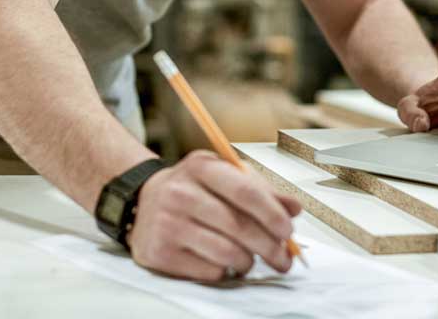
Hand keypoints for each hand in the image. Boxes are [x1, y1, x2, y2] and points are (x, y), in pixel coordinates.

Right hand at [126, 150, 301, 280]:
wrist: (142, 201)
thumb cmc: (194, 188)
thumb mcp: (224, 176)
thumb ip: (261, 190)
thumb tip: (295, 209)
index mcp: (201, 166)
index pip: (245, 191)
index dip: (272, 213)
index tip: (288, 230)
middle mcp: (180, 193)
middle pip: (238, 226)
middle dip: (269, 246)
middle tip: (284, 258)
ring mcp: (167, 224)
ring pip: (226, 252)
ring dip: (249, 261)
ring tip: (252, 260)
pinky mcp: (160, 253)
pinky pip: (208, 270)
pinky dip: (225, 270)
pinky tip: (226, 263)